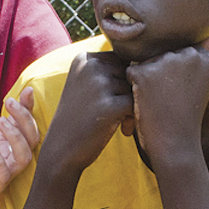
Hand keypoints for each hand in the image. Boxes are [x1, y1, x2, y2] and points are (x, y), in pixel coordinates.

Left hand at [0, 86, 40, 208]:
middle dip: (24, 117)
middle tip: (9, 103)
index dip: (28, 107)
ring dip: (17, 137)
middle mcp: (6, 156)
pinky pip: (5, 175)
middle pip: (31, 136)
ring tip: (2, 122)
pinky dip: (1, 161)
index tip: (27, 90)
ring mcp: (2, 172)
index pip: (22, 123)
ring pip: (24, 155)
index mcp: (1, 142)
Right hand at [38, 51, 135, 180]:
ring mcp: (99, 85)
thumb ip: (108, 71)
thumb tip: (148, 63)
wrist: (61, 150)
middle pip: (129, 72)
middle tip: (121, 115)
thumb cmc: (79, 119)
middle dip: (129, 93)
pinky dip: (134, 118)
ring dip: (133, 107)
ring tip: (121, 124)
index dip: (123, 80)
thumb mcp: (86, 86)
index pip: (121, 59)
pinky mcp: (109, 105)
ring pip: (135, 88)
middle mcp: (90, 66)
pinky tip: (124, 131)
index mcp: (84, 58)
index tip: (116, 99)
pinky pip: (136, 104)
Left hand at [126, 40, 208, 173]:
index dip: (176, 77)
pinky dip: (134, 89)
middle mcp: (189, 54)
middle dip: (161, 77)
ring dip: (147, 82)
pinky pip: (131, 72)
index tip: (185, 95)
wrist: (175, 144)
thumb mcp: (199, 82)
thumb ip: (199, 56)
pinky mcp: (144, 72)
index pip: (179, 54)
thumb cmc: (185, 115)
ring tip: (161, 102)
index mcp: (205, 56)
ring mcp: (166, 62)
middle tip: (172, 101)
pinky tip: (147, 102)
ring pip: (146, 63)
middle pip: (162, 56)